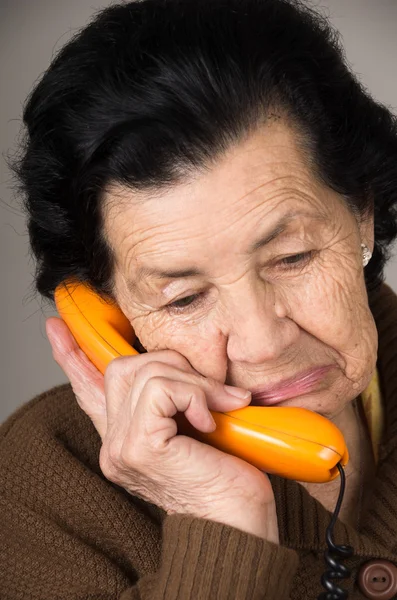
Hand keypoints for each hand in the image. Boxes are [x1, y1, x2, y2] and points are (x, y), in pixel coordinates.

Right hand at [46, 317, 278, 542]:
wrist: (240, 525)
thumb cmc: (226, 479)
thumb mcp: (198, 429)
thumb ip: (178, 401)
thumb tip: (185, 366)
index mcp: (123, 439)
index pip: (88, 391)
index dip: (72, 357)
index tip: (57, 329)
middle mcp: (114, 444)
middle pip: (122, 367)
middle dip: (173, 363)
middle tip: (211, 391)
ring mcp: (121, 447)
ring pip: (146, 372)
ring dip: (194, 381)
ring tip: (221, 407)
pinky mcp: (140, 446)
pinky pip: (161, 388)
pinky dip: (195, 395)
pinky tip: (211, 423)